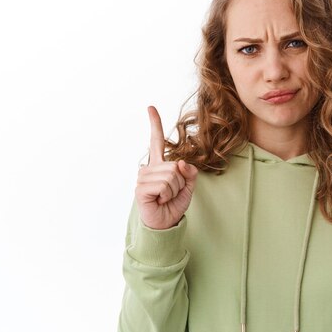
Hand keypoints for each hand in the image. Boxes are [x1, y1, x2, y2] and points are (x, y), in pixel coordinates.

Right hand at [134, 106, 197, 229]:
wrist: (165, 223)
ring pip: (171, 176)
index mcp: (159, 165)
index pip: (156, 141)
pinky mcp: (141, 188)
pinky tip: (159, 200)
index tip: (151, 108)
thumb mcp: (188, 187)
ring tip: (165, 197)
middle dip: (180, 182)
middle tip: (171, 193)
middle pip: (174, 166)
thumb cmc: (174, 204)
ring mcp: (143, 178)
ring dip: (174, 190)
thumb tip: (182, 163)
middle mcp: (149, 168)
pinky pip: (164, 185)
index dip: (155, 124)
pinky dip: (167, 195)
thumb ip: (190, 173)